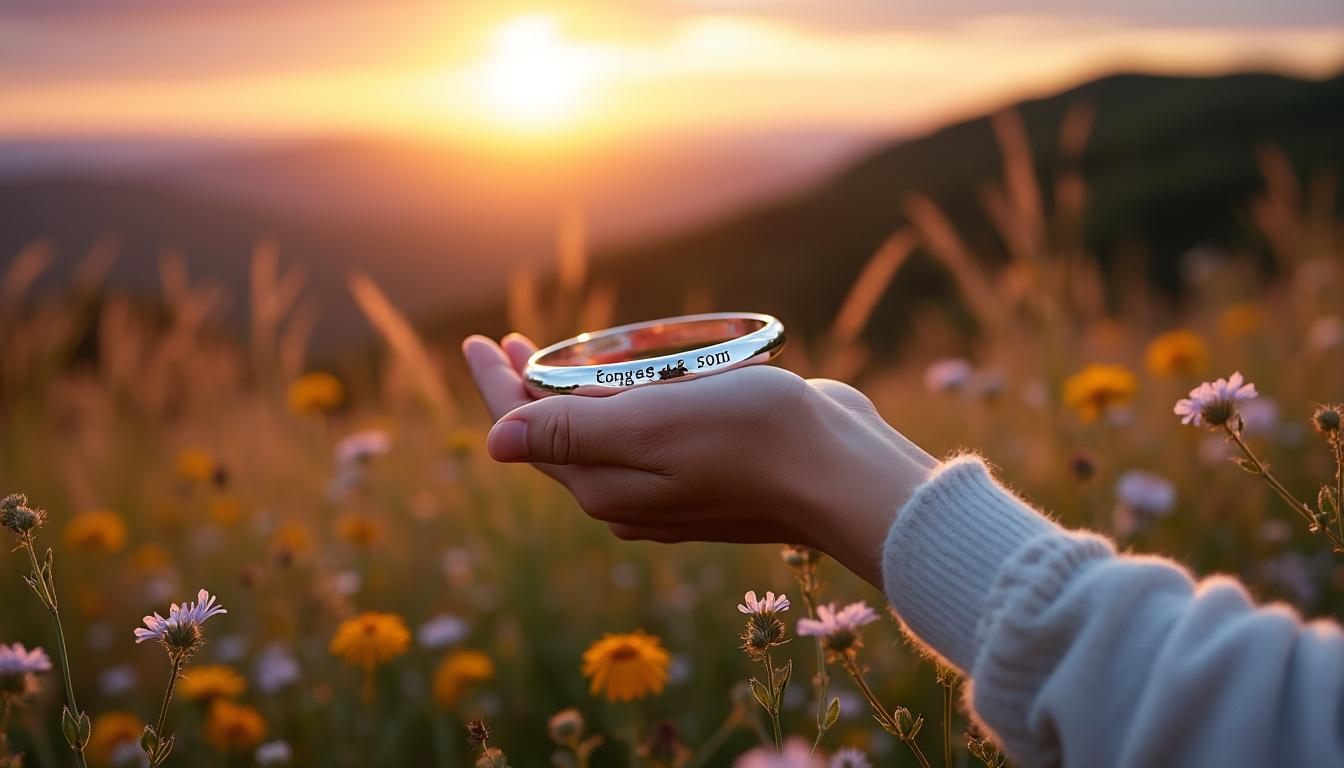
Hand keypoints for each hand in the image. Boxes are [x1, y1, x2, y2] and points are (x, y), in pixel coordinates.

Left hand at [461, 333, 936, 586]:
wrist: (841, 474)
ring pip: (603, 435)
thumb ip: (573, 432)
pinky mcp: (703, 472)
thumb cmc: (753, 439)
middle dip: (531, 387)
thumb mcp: (652, 426)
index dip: (498, 383)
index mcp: (604, 484)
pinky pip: (647, 434)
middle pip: (559, 434)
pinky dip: (628, 404)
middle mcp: (628, 494)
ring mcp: (666, 488)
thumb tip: (494, 442)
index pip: (526, 430)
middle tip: (513, 341)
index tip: (480, 339)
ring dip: (580, 394)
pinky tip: (636, 381)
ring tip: (563, 357)